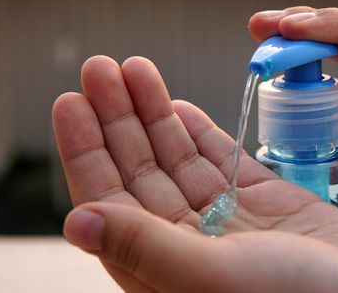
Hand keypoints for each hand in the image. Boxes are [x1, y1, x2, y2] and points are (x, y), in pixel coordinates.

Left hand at [53, 56, 337, 291]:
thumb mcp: (215, 275)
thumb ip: (145, 247)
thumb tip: (74, 221)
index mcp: (164, 270)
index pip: (109, 201)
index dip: (87, 150)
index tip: (71, 100)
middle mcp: (191, 244)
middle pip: (140, 171)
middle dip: (119, 118)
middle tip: (101, 66)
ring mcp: (230, 221)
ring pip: (178, 159)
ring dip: (154, 114)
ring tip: (133, 69)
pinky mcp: (267, 203)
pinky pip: (222, 161)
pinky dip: (199, 131)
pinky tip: (175, 104)